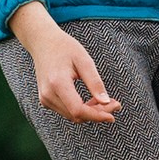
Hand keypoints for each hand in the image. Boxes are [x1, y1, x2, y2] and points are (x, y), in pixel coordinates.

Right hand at [9, 1, 119, 123]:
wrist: (43, 43)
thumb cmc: (65, 48)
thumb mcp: (84, 61)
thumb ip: (95, 83)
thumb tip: (106, 102)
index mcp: (58, 83)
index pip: (78, 110)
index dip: (97, 115)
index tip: (113, 114)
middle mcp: (48, 94)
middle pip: (76, 115)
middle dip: (97, 114)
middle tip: (115, 104)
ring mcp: (45, 98)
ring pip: (72, 116)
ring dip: (90, 113)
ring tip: (105, 101)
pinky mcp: (46, 100)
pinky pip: (67, 111)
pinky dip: (81, 110)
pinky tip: (92, 101)